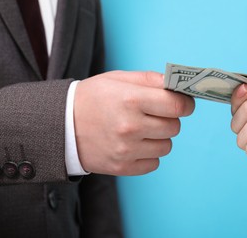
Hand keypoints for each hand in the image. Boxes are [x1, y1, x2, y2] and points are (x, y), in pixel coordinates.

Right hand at [74, 71, 194, 174]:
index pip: (177, 106)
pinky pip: (154, 163)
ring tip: (141, 130)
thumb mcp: (119, 79)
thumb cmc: (94, 97)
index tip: (183, 103)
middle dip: (169, 119)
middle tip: (154, 114)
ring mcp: (126, 150)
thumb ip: (151, 80)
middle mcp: (130, 126)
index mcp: (131, 100)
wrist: (61, 124)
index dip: (186, 104)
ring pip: (167, 146)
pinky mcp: (122, 167)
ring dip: (159, 137)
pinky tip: (134, 144)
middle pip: (174, 127)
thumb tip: (179, 87)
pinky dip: (149, 154)